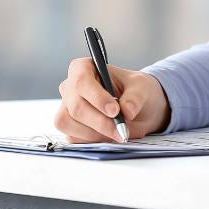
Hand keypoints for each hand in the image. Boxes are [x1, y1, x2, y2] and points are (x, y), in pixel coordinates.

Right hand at [55, 58, 171, 142]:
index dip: (97, 97)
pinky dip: (91, 140)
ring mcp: (66, 107)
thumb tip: (127, 111)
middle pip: (76, 106)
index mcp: (84, 68)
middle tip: (121, 130)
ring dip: (95, 133)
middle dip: (100, 122)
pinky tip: (107, 136)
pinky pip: (72, 137)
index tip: (115, 110)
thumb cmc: (135, 92)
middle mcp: (70, 87)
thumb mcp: (142, 87)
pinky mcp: (68, 127)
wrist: (138, 110)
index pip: (81, 80)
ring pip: (69, 123)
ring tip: (117, 133)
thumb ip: (135, 97)